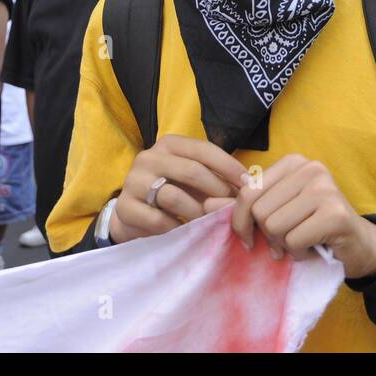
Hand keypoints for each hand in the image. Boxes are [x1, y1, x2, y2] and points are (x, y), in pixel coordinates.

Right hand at [109, 134, 248, 243]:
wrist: (132, 215)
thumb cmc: (171, 192)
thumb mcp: (192, 179)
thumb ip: (215, 176)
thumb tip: (249, 185)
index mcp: (169, 144)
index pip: (204, 149)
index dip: (229, 166)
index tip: (247, 184)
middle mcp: (149, 157)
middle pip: (192, 170)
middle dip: (216, 191)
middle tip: (230, 207)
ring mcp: (133, 181)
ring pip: (174, 196)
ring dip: (197, 212)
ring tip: (206, 221)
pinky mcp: (125, 207)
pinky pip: (159, 220)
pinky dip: (176, 227)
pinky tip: (183, 230)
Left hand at [210, 154, 375, 279]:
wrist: (358, 246)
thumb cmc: (312, 227)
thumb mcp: (277, 211)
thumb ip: (246, 206)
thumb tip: (204, 204)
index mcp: (292, 162)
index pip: (247, 191)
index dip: (240, 221)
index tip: (249, 239)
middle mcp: (309, 167)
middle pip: (259, 210)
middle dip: (266, 236)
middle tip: (284, 244)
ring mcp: (324, 188)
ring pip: (274, 226)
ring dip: (284, 247)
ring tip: (301, 244)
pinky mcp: (335, 213)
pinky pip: (293, 240)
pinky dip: (298, 253)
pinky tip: (313, 249)